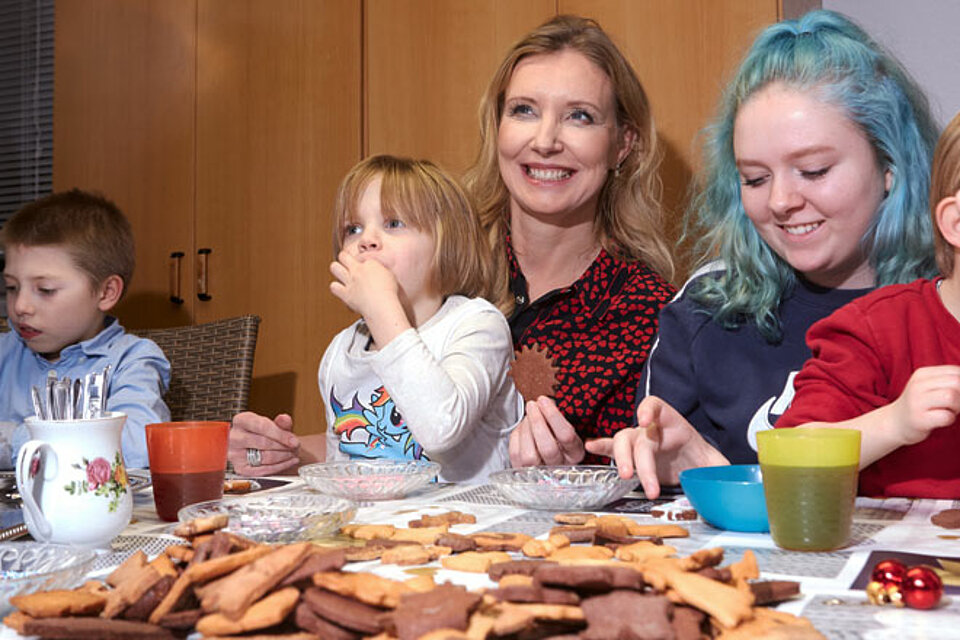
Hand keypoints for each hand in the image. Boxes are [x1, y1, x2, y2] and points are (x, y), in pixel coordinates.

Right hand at [228, 411, 300, 475]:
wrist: (256, 445)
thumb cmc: (263, 433)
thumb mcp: (273, 424)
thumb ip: (281, 422)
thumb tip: (285, 419)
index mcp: (241, 420)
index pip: (262, 427)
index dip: (281, 435)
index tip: (294, 441)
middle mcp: (234, 437)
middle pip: (264, 443)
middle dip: (284, 446)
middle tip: (295, 447)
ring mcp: (235, 454)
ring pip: (264, 457)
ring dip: (283, 457)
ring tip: (293, 453)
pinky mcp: (240, 469)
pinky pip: (263, 470)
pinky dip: (280, 467)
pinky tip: (289, 461)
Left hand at [329, 250, 398, 319]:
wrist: (382, 306)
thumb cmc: (390, 294)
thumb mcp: (391, 276)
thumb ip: (382, 271)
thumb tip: (380, 271)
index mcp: (371, 264)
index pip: (362, 256)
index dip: (363, 262)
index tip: (365, 268)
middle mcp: (358, 270)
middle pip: (343, 256)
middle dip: (344, 258)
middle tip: (347, 263)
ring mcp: (350, 281)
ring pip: (334, 267)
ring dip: (337, 269)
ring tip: (341, 273)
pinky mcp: (345, 293)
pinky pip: (333, 286)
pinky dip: (336, 287)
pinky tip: (341, 289)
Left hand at [509, 396, 584, 466]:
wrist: (546, 447)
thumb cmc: (557, 433)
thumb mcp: (565, 423)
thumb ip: (558, 415)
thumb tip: (544, 401)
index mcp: (575, 452)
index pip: (566, 436)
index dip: (553, 416)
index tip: (544, 401)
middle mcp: (560, 466)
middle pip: (548, 448)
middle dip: (537, 422)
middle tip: (532, 405)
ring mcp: (540, 473)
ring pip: (529, 455)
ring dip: (525, 430)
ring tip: (527, 415)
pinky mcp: (523, 471)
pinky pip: (516, 454)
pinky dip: (517, 437)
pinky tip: (522, 427)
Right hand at [585, 395, 727, 497]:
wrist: (693, 466)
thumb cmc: (701, 460)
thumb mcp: (715, 463)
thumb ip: (721, 468)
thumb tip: (734, 478)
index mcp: (672, 423)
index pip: (656, 406)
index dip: (648, 410)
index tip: (644, 421)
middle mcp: (651, 429)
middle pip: (638, 437)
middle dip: (636, 457)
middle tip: (636, 477)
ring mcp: (638, 439)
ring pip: (621, 442)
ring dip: (621, 459)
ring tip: (625, 477)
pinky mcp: (630, 453)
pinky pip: (610, 447)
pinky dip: (600, 447)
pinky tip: (590, 447)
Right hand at [889, 365, 959, 445]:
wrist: (894, 423)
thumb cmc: (919, 405)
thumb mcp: (929, 387)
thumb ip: (948, 381)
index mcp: (922, 374)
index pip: (956, 371)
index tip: (956, 394)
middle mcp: (917, 385)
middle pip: (956, 382)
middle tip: (954, 405)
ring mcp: (916, 402)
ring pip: (951, 397)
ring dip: (957, 407)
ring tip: (948, 411)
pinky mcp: (919, 419)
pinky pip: (946, 416)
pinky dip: (950, 419)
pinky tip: (940, 420)